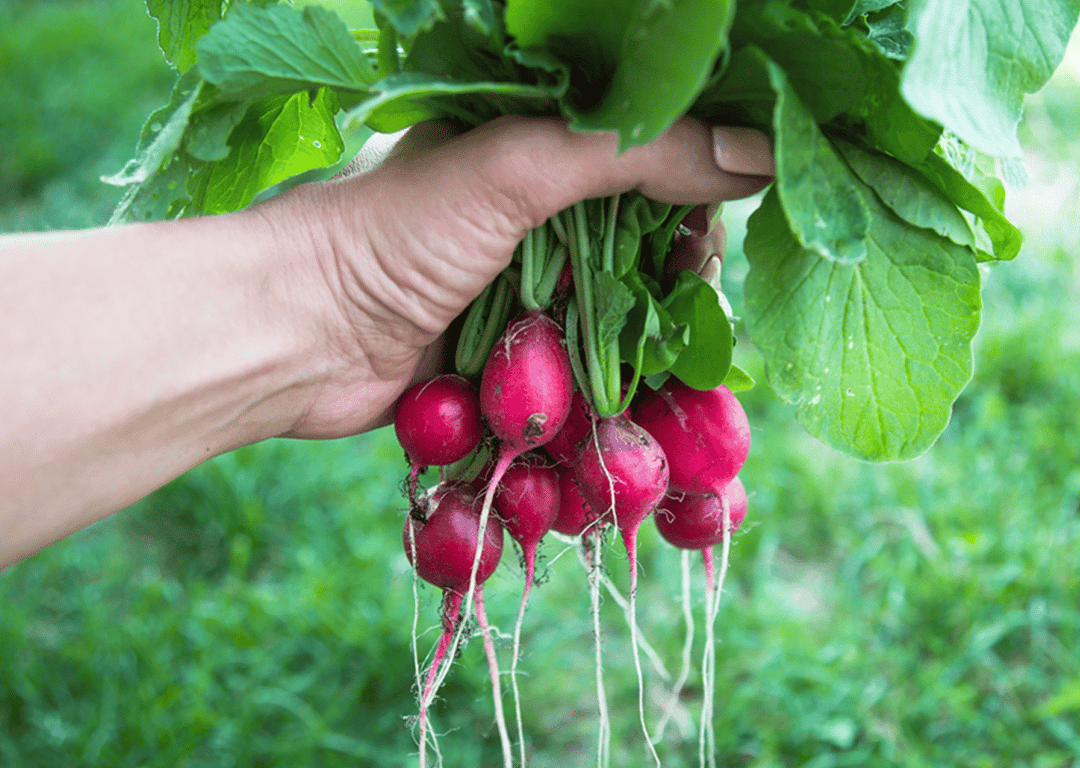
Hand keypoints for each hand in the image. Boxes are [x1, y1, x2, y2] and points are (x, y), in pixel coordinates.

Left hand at [261, 116, 772, 439]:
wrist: (288, 337)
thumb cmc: (390, 232)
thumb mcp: (519, 166)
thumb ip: (637, 153)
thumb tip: (757, 154)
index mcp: (534, 151)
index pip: (649, 165)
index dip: (694, 197)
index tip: (716, 233)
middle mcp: (533, 221)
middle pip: (645, 252)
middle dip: (681, 288)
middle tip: (699, 316)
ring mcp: (521, 297)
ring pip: (621, 323)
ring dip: (657, 354)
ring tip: (685, 380)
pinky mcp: (507, 366)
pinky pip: (584, 381)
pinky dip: (617, 401)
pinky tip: (648, 419)